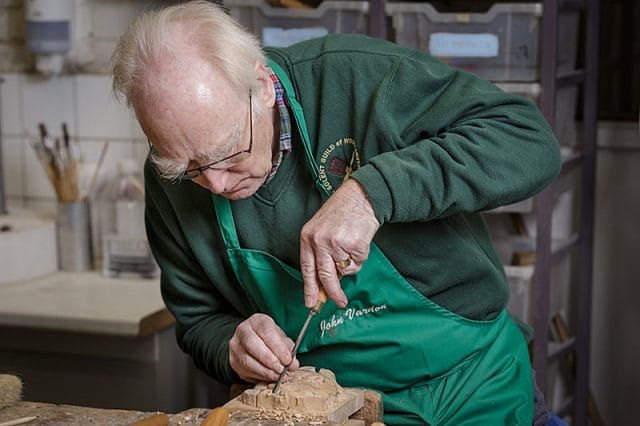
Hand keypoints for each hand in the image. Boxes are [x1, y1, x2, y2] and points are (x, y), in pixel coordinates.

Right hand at [229, 313, 299, 382]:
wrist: (252, 341)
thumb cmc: (269, 338)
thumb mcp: (280, 338)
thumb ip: (288, 350)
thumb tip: (293, 365)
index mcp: (256, 321)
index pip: (265, 332)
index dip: (277, 347)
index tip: (287, 359)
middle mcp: (243, 331)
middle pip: (253, 345)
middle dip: (269, 360)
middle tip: (282, 369)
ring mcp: (236, 347)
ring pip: (247, 361)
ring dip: (265, 371)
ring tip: (278, 376)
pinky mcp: (233, 361)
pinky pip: (246, 371)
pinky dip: (260, 377)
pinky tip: (270, 378)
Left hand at [300, 179, 379, 308]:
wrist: (361, 196)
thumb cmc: (341, 212)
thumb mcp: (321, 229)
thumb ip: (320, 253)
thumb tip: (325, 281)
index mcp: (308, 237)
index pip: (307, 269)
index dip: (309, 288)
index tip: (310, 303)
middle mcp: (319, 241)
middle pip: (325, 275)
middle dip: (332, 292)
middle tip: (339, 303)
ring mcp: (336, 243)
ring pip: (344, 270)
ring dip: (350, 265)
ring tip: (352, 247)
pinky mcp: (354, 245)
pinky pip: (357, 263)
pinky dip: (360, 257)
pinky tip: (358, 241)